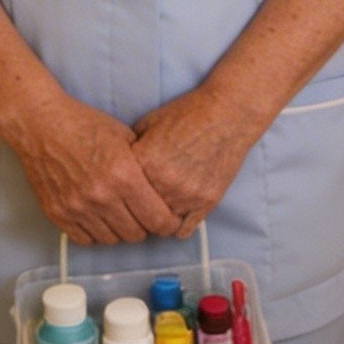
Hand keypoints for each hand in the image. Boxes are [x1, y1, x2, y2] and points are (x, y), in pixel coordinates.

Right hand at [3, 92, 181, 246]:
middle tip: (142, 214)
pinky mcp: (57, 214)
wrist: (40, 124)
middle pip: (136, 234)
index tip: (168, 220)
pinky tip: (96, 216)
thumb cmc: (84, 124)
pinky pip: (85, 239)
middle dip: (144, 226)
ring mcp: (77, 208)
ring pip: (111, 240)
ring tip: (118, 214)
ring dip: (119, 230)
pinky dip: (94, 232)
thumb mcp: (125, 136)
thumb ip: (144, 167)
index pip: (158, 219)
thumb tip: (163, 192)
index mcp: (124, 174)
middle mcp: (101, 196)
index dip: (168, 223)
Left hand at [130, 87, 265, 237]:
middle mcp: (164, 181)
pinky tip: (174, 215)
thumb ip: (131, 148)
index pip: (120, 191)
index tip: (119, 194)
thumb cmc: (188, 113)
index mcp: (145, 160)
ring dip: (156, 220)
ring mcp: (186, 195)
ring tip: (155, 211)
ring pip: (160, 226)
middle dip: (134, 210)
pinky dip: (177, 226)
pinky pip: (184, 229)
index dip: (118, 192)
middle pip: (137, 212)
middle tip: (135, 207)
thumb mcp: (149, 123)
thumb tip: (116, 168)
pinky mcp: (206, 203)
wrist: (227, 114)